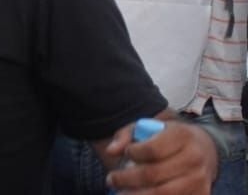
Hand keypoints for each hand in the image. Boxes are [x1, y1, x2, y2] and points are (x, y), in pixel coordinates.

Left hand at [103, 119, 217, 192]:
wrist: (205, 148)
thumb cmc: (167, 137)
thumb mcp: (148, 127)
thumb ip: (126, 135)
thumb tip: (110, 151)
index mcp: (181, 136)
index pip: (152, 150)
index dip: (133, 153)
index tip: (126, 154)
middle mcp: (193, 158)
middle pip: (153, 174)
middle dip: (126, 179)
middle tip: (110, 180)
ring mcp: (200, 179)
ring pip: (163, 193)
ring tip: (120, 193)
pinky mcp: (202, 194)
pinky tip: (139, 194)